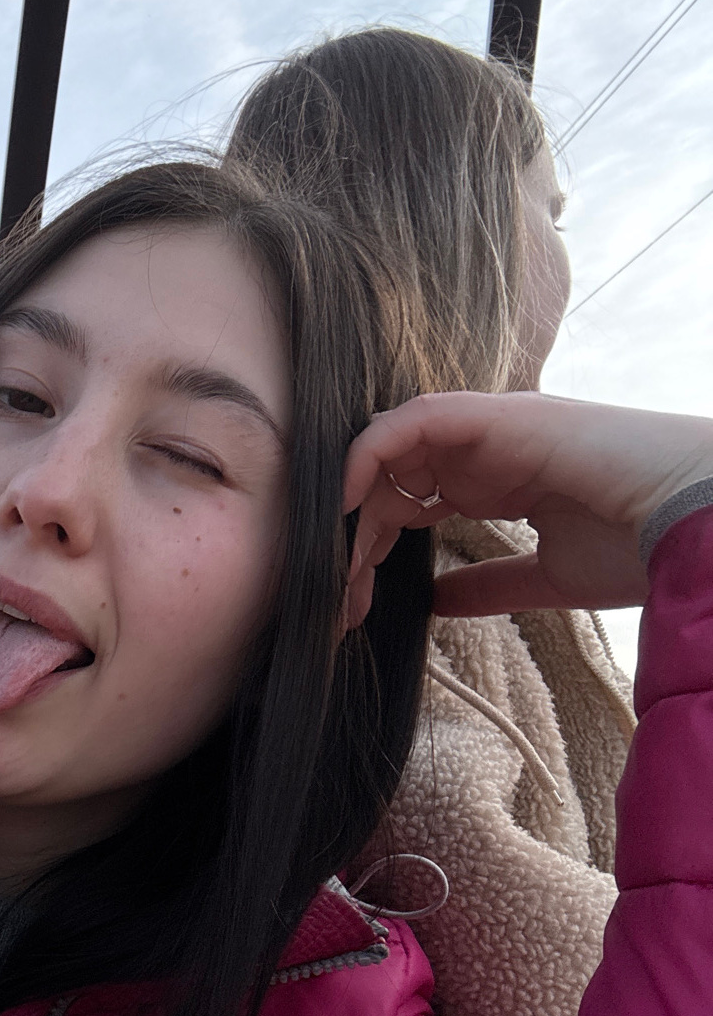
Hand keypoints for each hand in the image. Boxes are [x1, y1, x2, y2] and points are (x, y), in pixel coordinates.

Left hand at [342, 391, 712, 622]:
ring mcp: (492, 426)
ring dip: (355, 498)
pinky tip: (350, 500)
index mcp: (498, 478)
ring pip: (392, 444)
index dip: (372, 543)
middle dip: (353, 531)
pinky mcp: (500, 415)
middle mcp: (487, 446)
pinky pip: (413, 421)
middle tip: (337, 590)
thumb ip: (488, 585)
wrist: (695, 527)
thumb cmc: (640, 547)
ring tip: (338, 555)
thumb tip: (437, 601)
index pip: (410, 497)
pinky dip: (371, 454)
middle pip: (390, 474)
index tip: (353, 595)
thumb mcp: (546, 579)